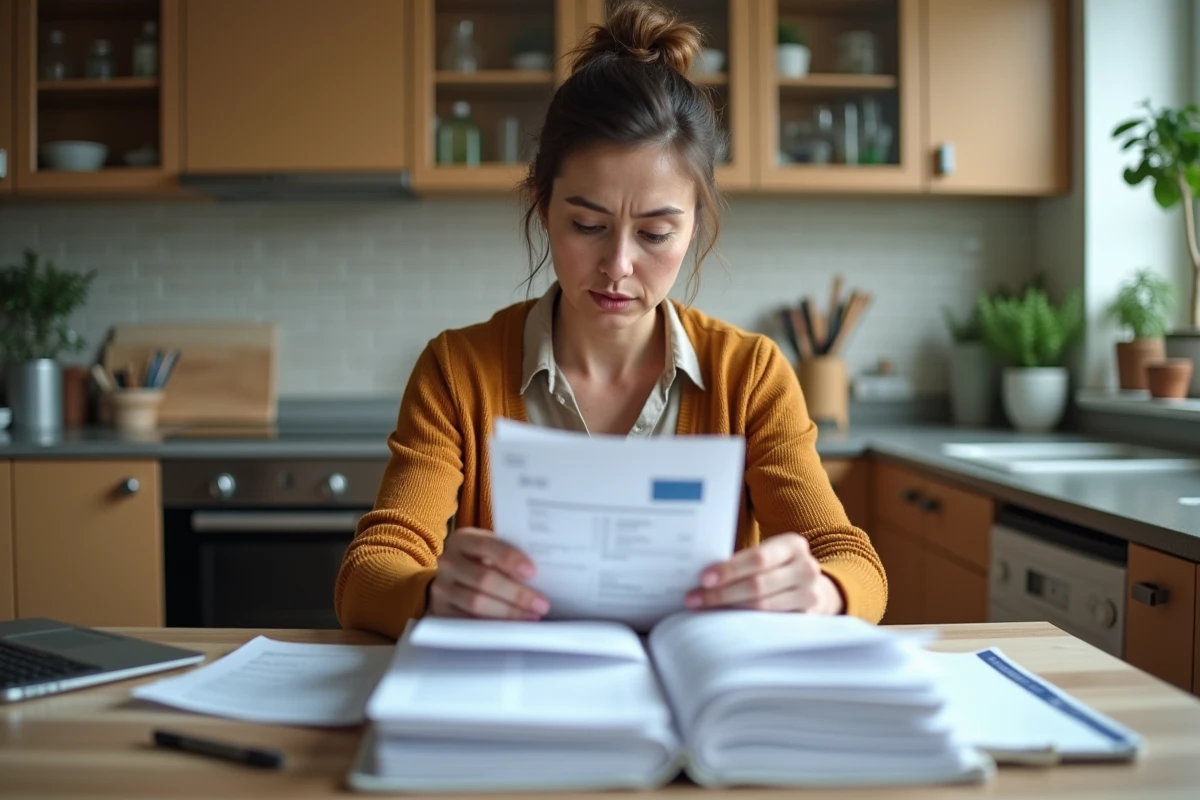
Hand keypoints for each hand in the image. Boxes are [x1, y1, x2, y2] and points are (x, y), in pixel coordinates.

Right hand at [427, 527, 550, 619]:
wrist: (451, 580)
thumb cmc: (482, 563)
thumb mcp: (490, 552)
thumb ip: (509, 557)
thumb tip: (544, 571)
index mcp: (463, 540)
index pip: (487, 545)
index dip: (510, 558)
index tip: (532, 572)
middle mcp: (448, 561)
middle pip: (483, 578)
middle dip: (516, 593)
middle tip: (542, 604)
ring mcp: (441, 588)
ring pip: (476, 603)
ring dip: (508, 613)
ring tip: (532, 616)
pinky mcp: (441, 611)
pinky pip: (467, 622)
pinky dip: (491, 626)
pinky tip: (511, 628)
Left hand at [685, 533, 843, 614]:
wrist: (813, 586)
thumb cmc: (776, 567)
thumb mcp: (767, 555)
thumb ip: (743, 560)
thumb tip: (702, 575)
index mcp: (793, 545)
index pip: (758, 558)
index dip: (729, 569)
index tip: (703, 578)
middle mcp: (806, 568)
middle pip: (758, 585)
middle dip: (721, 593)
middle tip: (694, 598)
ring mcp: (810, 595)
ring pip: (762, 607)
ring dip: (728, 609)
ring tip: (703, 609)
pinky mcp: (807, 618)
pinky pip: (770, 623)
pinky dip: (744, 622)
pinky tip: (725, 621)